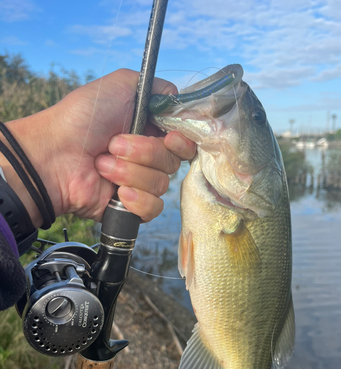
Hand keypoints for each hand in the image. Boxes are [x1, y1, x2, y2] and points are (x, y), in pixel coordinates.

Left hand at [4, 69, 195, 226]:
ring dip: (130, 173)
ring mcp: (139, 183)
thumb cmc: (81, 118)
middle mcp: (147, 157)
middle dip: (145, 152)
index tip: (169, 137)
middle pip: (173, 162)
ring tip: (101, 165)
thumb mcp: (120, 85)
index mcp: (148, 130)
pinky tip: (116, 192)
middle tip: (113, 145)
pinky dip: (136, 199)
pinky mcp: (131, 206)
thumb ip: (156, 88)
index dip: (181, 141)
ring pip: (161, 184)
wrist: (53, 156)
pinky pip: (153, 208)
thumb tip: (180, 101)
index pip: (184, 141)